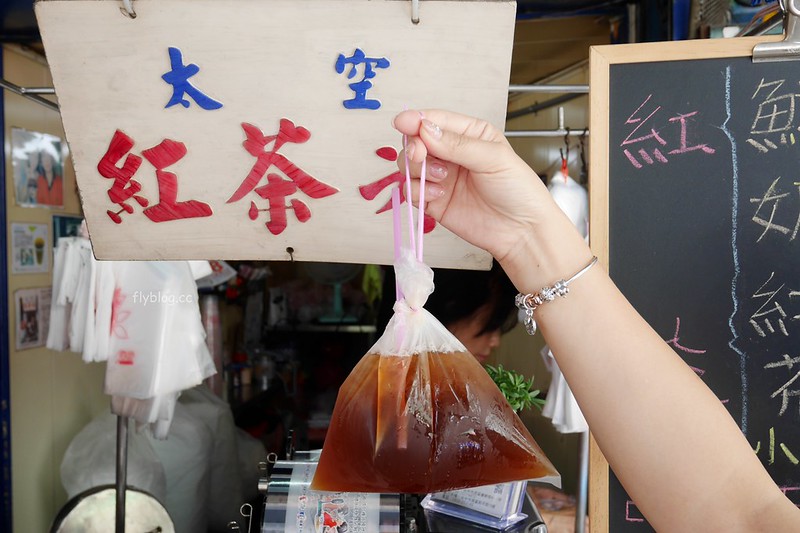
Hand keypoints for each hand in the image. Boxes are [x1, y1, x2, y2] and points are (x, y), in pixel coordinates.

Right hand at [392, 109, 553, 261]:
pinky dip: (418, 191)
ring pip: (410, 166)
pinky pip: (411, 191)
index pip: (435, 121)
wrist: (522, 231)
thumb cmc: (518, 190)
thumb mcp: (493, 158)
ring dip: (418, 170)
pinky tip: (439, 195)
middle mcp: (452, 154)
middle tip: (420, 155)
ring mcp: (441, 178)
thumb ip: (457, 143)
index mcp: (469, 134)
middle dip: (414, 147)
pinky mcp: (434, 201)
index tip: (402, 122)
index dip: (416, 120)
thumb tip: (425, 129)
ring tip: (441, 178)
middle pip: (416, 141)